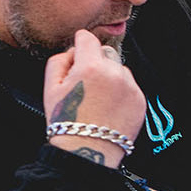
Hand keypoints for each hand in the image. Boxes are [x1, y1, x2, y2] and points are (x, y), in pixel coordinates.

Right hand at [42, 30, 146, 167]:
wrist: (87, 151)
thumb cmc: (66, 122)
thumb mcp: (50, 88)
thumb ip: (60, 60)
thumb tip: (73, 50)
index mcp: (91, 67)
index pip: (88, 39)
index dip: (80, 42)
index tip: (79, 48)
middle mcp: (115, 74)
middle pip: (106, 52)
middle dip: (95, 61)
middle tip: (84, 82)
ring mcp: (130, 87)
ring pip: (120, 69)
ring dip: (110, 76)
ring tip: (97, 98)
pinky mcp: (140, 100)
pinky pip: (130, 86)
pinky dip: (120, 91)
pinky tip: (108, 107)